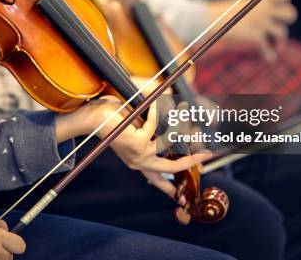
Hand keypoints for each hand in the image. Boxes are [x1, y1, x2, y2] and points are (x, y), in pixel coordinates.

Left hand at [95, 98, 209, 198]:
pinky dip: (157, 112)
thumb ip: (154, 137)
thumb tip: (176, 133)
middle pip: (172, 169)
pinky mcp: (139, 143)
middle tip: (206, 154)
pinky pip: (157, 126)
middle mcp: (139, 162)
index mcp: (138, 163)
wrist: (94, 119)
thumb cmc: (113, 122)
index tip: (181, 197)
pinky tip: (154, 104)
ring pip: (170, 143)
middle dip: (191, 161)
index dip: (171, 187)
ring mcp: (140, 154)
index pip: (157, 180)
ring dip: (178, 125)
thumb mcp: (136, 132)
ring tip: (181, 110)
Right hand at [206, 0, 296, 61]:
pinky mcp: (255, 35)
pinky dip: (269, 54)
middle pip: (290, 13)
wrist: (208, 19)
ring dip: (279, 41)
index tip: (280, 9)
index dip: (285, 2)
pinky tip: (270, 58)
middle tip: (279, 27)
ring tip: (277, 47)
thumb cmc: (223, 12)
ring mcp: (261, 22)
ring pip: (282, 32)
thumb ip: (257, 6)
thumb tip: (271, 13)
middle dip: (287, 21)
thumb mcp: (242, 3)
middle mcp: (264, 8)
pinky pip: (268, 47)